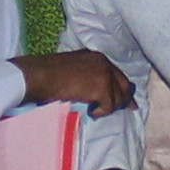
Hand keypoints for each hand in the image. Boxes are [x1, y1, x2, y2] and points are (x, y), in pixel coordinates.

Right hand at [17, 48, 132, 114]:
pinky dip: (101, 112)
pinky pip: (109, 106)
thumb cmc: (49, 74)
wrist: (41, 76)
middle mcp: (103, 63)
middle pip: (124, 85)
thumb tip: (98, 93)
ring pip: (118, 97)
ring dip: (108, 107)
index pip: (117, 74)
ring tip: (94, 110)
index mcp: (96, 57)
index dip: (123, 89)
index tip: (128, 101)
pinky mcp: (102, 87)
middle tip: (126, 110)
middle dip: (124, 99)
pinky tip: (90, 111)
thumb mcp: (73, 69)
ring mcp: (104, 74)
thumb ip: (88, 76)